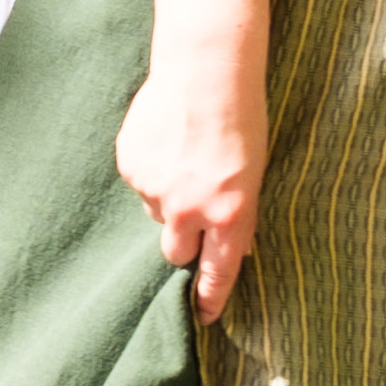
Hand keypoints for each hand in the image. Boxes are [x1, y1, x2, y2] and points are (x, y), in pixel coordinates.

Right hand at [115, 33, 267, 317]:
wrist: (206, 68)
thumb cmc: (242, 116)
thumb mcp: (255, 172)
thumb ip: (242, 213)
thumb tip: (238, 248)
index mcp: (230, 214)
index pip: (217, 273)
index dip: (208, 299)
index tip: (203, 317)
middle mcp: (190, 210)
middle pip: (175, 253)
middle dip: (183, 240)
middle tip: (192, 210)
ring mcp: (156, 189)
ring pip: (155, 213)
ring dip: (167, 198)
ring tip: (183, 157)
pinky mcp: (131, 167)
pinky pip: (139, 184)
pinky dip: (150, 171)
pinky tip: (166, 143)